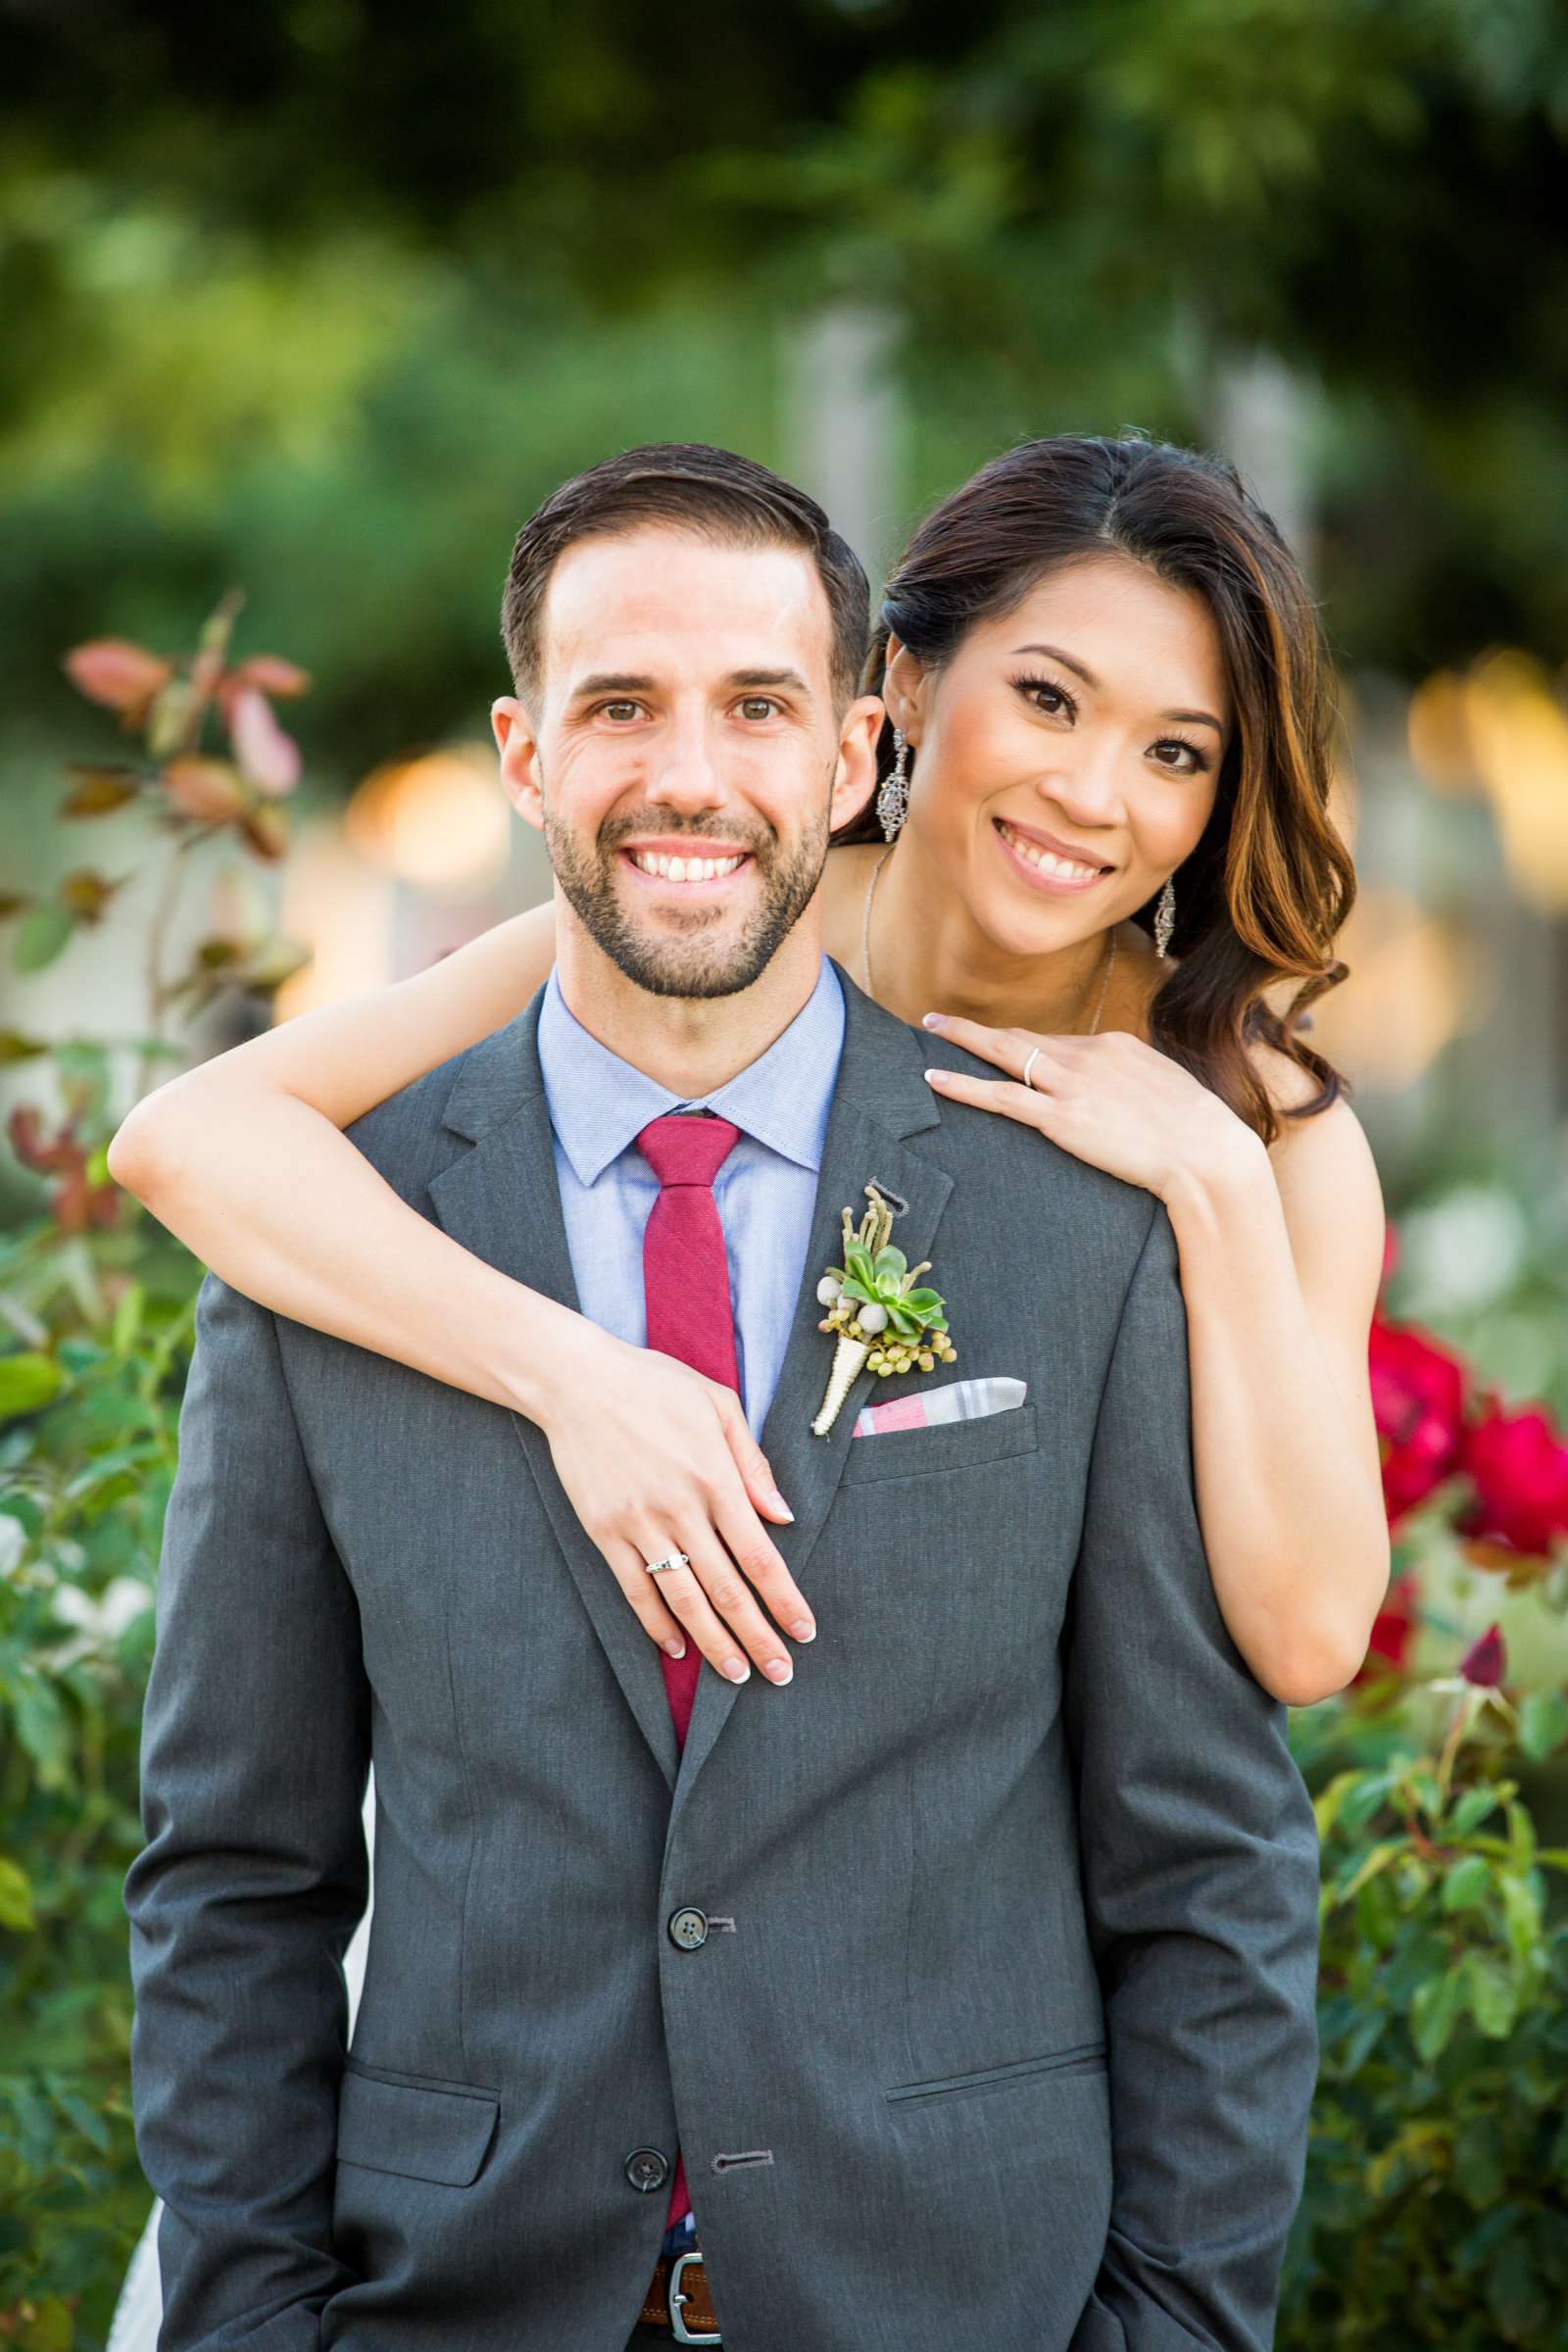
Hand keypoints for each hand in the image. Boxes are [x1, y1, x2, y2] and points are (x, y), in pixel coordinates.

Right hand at [535, 1320, 814, 1685]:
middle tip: (779, 1673)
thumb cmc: (655, 1385)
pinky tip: (673, 1647)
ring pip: (683, 1599)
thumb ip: (753, 1463)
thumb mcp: (719, 1406)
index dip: (785, 1601)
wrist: (577, 1381)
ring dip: (712, 1642)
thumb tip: (783, 1516)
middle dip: (758, 1637)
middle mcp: (681, 1508)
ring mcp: (639, 1523)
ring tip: (735, 1673)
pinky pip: (634, 1588)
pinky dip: (655, 1622)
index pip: (760, 1557)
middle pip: (727, 1589)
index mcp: (716, 1478)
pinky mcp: (604, 1531)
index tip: (804, 1633)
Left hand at [919, 1014, 1259, 1199]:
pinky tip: (934, 1078)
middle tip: (937, 1021)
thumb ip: (1131, 1084)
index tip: (998, 1048)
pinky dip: (963, 1085)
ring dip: (961, 1040)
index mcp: (1115, 1044)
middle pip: (1021, 1036)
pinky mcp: (1061, 1118)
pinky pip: (1000, 1096)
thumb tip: (1119, 1095)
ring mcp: (1073, 1084)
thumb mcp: (1164, 1092)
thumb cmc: (1196, 1133)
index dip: (1022, 1046)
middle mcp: (1088, 1054)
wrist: (1209, 1154)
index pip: (1056, 1041)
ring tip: (928, 1031)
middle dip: (977, 1029)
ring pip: (1003, 1053)